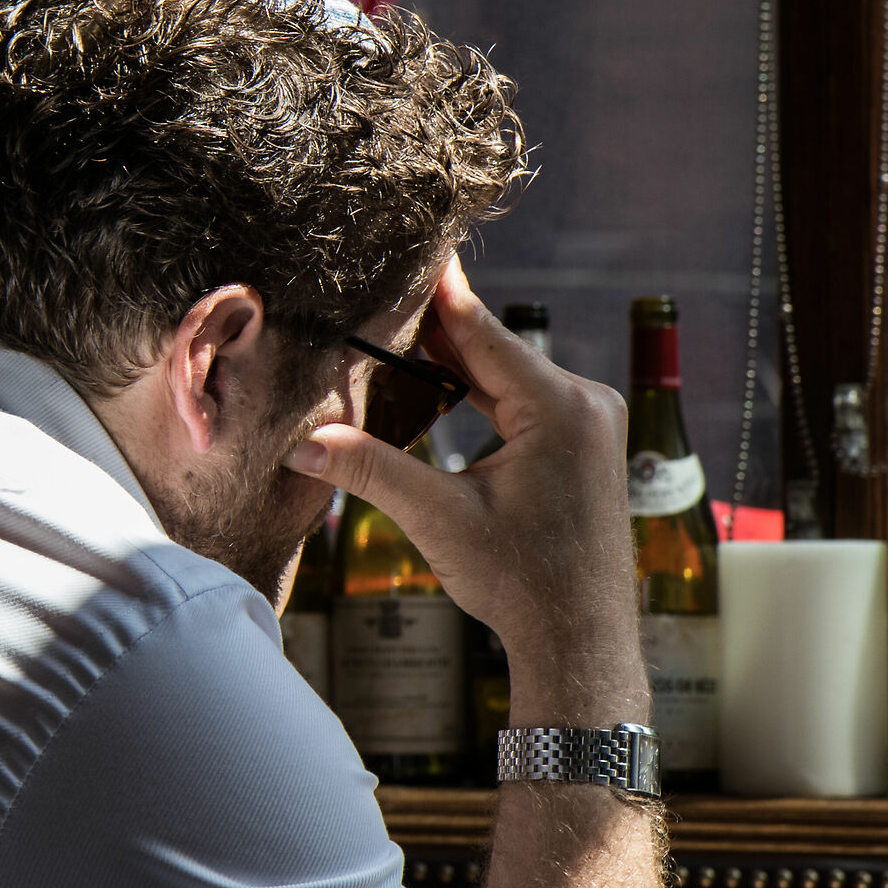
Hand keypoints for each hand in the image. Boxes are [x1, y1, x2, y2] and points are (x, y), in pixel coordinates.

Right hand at [285, 257, 644, 725]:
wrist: (580, 639)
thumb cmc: (523, 583)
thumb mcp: (438, 519)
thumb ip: (370, 467)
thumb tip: (300, 441)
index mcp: (559, 408)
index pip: (481, 332)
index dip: (436, 293)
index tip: (406, 248)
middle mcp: (584, 403)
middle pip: (491, 346)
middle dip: (432, 324)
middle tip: (377, 286)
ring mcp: (588, 422)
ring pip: (504, 370)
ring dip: (450, 357)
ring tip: (392, 325)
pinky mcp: (580, 442)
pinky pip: (519, 396)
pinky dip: (475, 386)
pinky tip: (433, 378)